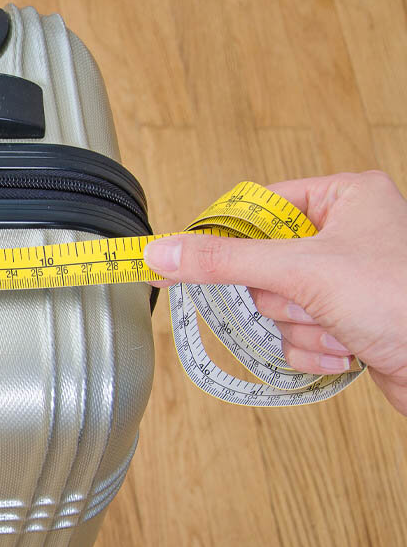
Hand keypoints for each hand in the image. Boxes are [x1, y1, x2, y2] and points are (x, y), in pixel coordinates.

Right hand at [144, 171, 406, 415]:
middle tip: (308, 298)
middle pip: (264, 264)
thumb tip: (164, 252)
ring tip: (342, 327)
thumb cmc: (405, 301)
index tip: (193, 257)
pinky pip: (299, 335)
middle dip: (283, 296)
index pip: (260, 207)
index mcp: (346, 197)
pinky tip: (349, 350)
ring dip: (302, 327)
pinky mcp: (350, 322)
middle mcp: (349, 234)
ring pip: (280, 305)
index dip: (230, 237)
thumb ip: (225, 262)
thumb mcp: (303, 271)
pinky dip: (315, 349)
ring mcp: (349, 282)